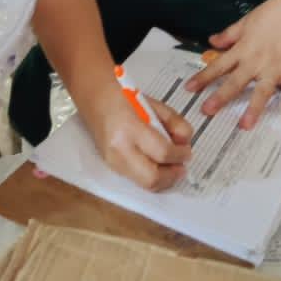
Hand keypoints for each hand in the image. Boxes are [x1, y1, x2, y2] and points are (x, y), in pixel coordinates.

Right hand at [79, 82, 193, 191]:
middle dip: (172, 176)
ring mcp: (111, 160)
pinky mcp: (110, 165)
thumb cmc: (122, 95)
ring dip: (163, 179)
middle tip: (182, 167)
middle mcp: (118, 149)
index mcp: (129, 128)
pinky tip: (157, 166)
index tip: (187, 152)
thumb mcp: (153, 103)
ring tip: (172, 167)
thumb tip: (185, 142)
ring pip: (144, 184)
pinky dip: (151, 176)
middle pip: (151, 178)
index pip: (162, 152)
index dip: (180, 155)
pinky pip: (136, 179)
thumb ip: (174, 122)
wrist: (93, 95)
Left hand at [184, 0, 280, 128]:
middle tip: (207, 111)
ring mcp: (275, 68)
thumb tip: (211, 42)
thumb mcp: (246, 21)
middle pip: (235, 82)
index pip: (219, 65)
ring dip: (253, 109)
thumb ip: (229, 34)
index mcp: (242, 49)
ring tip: (245, 126)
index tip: (189, 89)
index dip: (203, 77)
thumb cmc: (272, 12)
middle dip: (220, 97)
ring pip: (261, 92)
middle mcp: (256, 61)